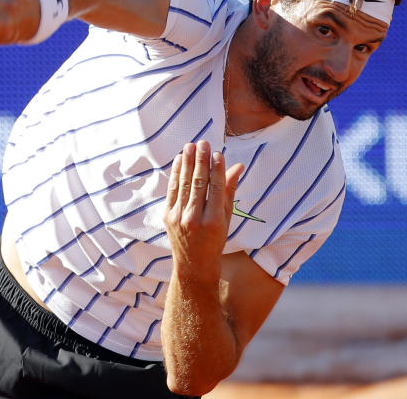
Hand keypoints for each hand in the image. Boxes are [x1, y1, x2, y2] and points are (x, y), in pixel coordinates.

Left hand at [163, 141, 244, 282]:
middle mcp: (195, 219)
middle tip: (203, 142)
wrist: (194, 264)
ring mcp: (179, 217)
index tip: (217, 153)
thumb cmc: (215, 239)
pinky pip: (172, 190)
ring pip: (184, 184)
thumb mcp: (227, 218)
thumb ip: (230, 191)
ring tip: (190, 146)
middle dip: (200, 160)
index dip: (217, 169)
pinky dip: (175, 173)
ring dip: (187, 162)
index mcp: (214, 221)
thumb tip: (238, 166)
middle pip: (198, 183)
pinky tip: (179, 160)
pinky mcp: (168, 216)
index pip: (216, 188)